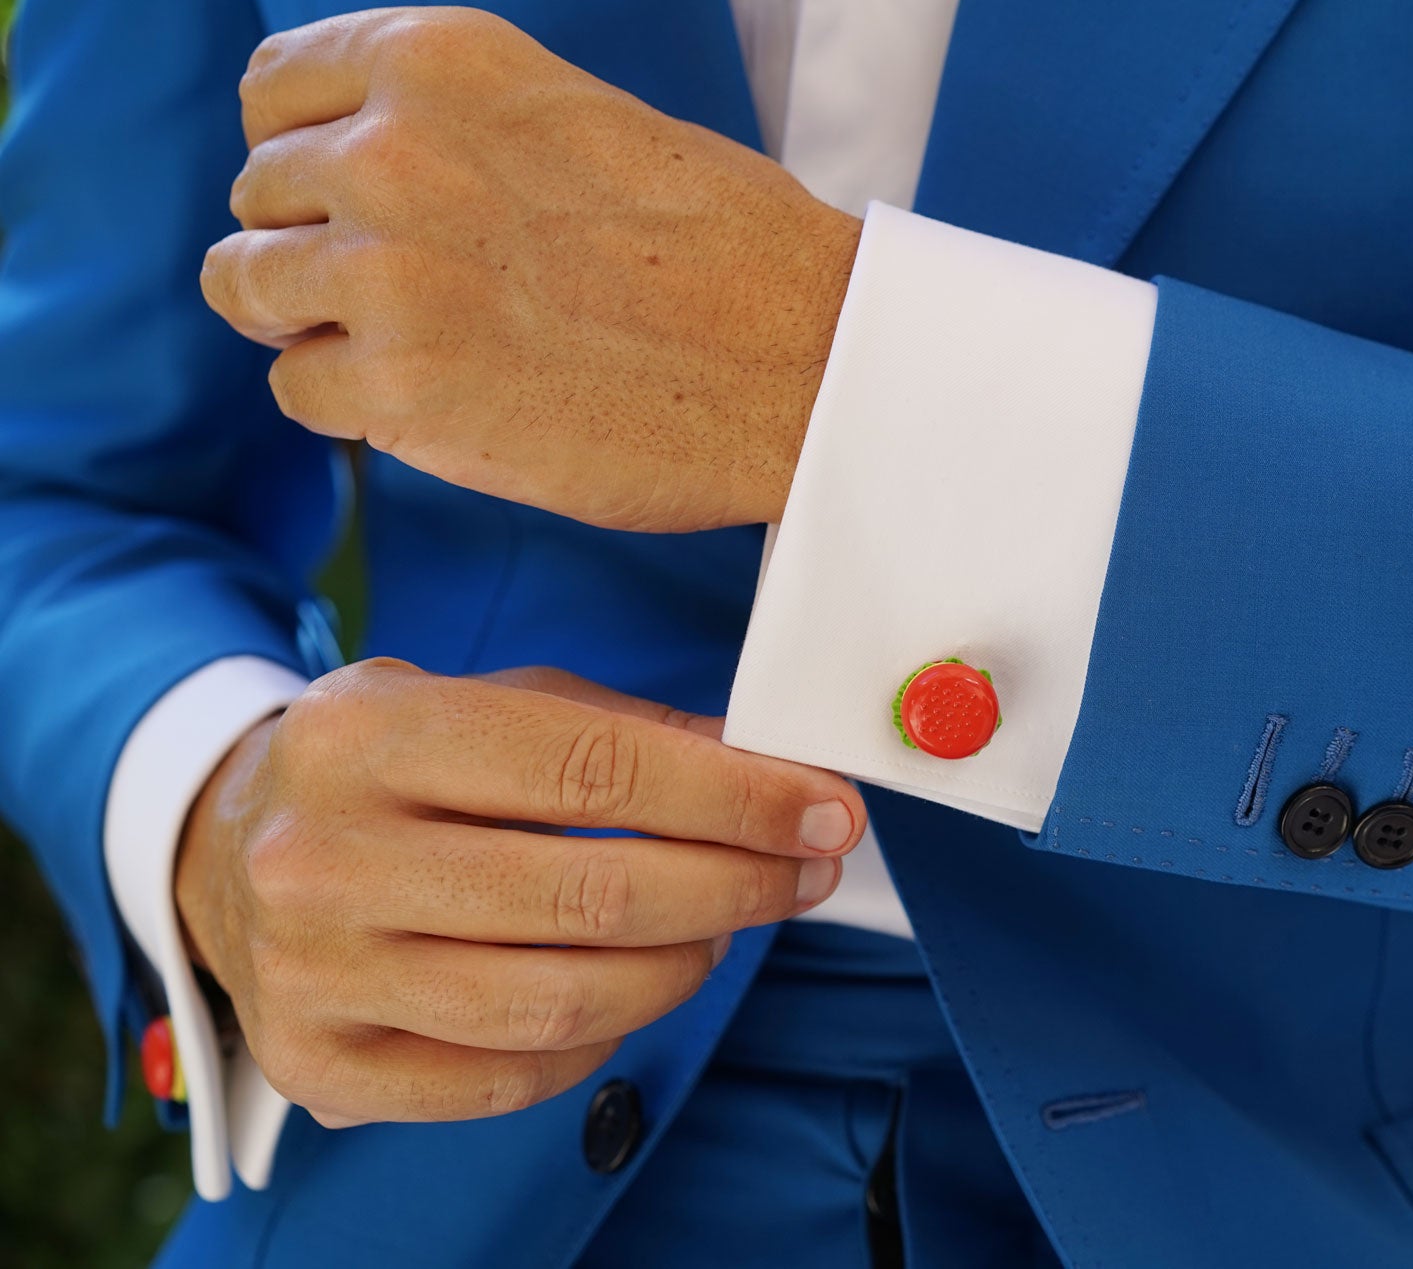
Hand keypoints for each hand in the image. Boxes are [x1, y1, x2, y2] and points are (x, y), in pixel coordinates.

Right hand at [173, 658, 864, 1125]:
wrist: (225, 851)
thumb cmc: (389, 767)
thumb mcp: (486, 700)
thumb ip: (625, 729)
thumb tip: (772, 775)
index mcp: (370, 734)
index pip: (592, 770)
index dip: (733, 799)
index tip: (823, 811)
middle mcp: (326, 855)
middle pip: (589, 896)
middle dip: (735, 887)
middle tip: (804, 873)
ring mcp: (315, 971)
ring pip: (559, 1001)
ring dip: (683, 968)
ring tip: (726, 930)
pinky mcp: (322, 1064)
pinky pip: (511, 1077)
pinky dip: (604, 1037)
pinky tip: (635, 989)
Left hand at [200, 7, 861, 532]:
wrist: (810, 362)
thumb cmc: (727, 251)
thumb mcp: (580, 120)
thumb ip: (459, 131)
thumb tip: (362, 175)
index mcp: (441, 62)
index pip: (274, 92)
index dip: (302, 155)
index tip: (342, 202)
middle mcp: (393, 150)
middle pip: (261, 195)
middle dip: (314, 246)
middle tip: (403, 296)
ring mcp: (386, 272)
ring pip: (248, 287)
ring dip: (314, 324)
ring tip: (409, 350)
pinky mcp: (399, 389)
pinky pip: (297, 390)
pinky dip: (350, 405)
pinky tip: (436, 403)